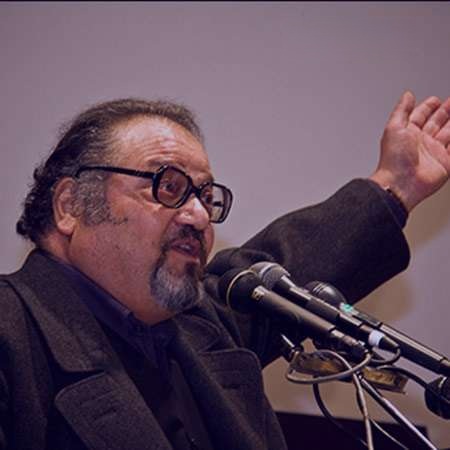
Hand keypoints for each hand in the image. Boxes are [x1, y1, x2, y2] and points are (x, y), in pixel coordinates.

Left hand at [370, 91, 449, 211]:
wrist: (401, 183)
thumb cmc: (393, 160)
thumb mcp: (394, 128)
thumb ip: (402, 110)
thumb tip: (407, 96)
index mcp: (407, 134)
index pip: (419, 116)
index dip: (427, 107)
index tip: (435, 100)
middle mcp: (421, 143)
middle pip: (436, 123)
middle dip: (445, 112)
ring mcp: (433, 153)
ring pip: (449, 133)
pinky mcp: (445, 163)